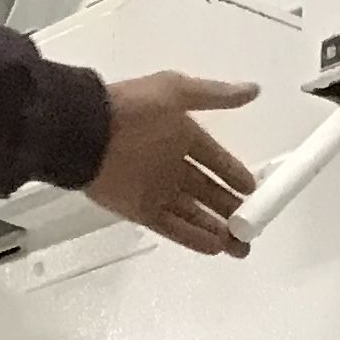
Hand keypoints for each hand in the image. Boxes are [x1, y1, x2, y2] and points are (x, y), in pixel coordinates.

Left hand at [91, 71, 260, 258]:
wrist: (86, 131)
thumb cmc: (134, 109)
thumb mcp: (176, 91)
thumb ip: (216, 95)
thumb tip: (254, 90)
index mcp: (181, 135)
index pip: (215, 160)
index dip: (234, 174)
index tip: (254, 190)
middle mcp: (171, 165)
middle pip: (208, 192)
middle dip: (232, 210)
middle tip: (254, 227)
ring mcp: (157, 190)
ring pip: (194, 214)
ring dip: (218, 230)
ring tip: (241, 247)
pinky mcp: (141, 211)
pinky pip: (173, 228)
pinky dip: (194, 238)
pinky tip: (216, 248)